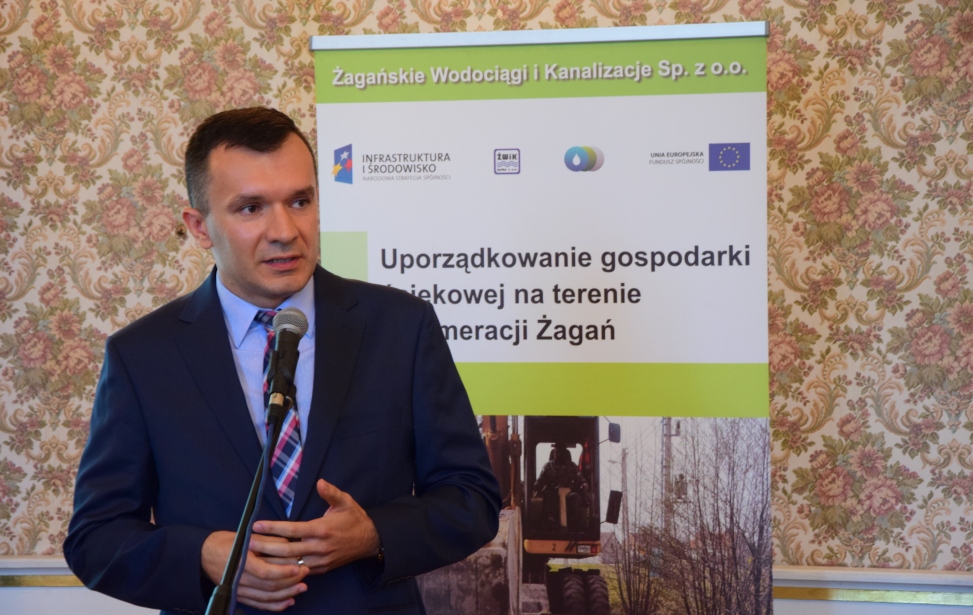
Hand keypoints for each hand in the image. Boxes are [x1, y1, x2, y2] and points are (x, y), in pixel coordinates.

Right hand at [201, 531, 308, 611]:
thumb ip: (268, 542)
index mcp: (241, 562)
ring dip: (286, 594)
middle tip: (305, 573)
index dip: (283, 572)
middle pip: (268, 586)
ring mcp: (239, 590)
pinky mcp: (239, 596)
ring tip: (302, 588)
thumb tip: (289, 546)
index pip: (265, 572)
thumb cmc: (227, 542)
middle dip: (290, 581)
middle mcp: (239, 579)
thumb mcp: (247, 536)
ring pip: (266, 597)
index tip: (298, 567)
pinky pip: (259, 604)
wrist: (204, 555)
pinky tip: (288, 601)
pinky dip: (274, 605)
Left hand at [252, 479, 380, 574]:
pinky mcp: (322, 569)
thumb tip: (320, 482)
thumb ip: (331, 492)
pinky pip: (300, 571)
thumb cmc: (354, 519)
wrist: (370, 541)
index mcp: (322, 529)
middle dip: (265, 547)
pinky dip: (285, 569)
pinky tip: (271, 566)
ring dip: (272, 561)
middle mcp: (319, 547)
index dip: (272, 528)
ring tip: (253, 557)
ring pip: (291, 564)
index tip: (256, 526)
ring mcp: (320, 560)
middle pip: (286, 550)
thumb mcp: (345, 501)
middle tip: (247, 543)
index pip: (292, 530)